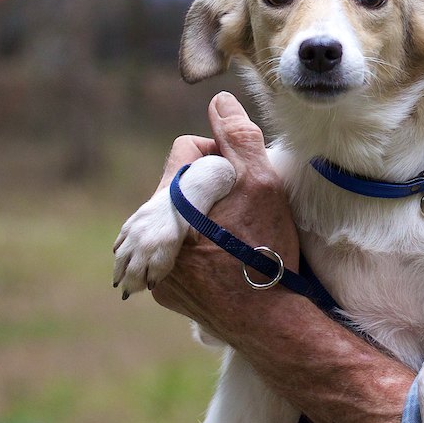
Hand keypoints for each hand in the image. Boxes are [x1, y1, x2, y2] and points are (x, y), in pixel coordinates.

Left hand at [152, 91, 299, 340]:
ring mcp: (156, 265)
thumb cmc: (267, 251)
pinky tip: (220, 262)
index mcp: (173, 201)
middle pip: (178, 188)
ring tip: (231, 237)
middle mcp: (154, 234)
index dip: (218, 155)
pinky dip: (193, 252)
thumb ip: (238, 138)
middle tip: (240, 210)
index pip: (186, 151)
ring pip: (175, 221)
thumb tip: (218, 101)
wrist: (269, 321)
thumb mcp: (262, 185)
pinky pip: (173, 255)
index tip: (241, 177)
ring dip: (199, 220)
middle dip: (207, 189)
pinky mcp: (165, 292)